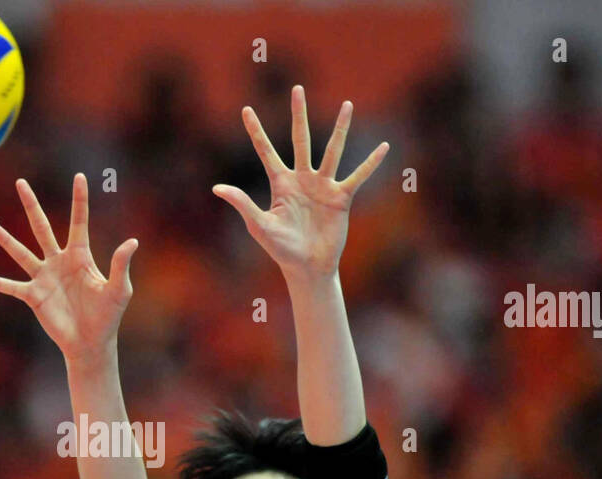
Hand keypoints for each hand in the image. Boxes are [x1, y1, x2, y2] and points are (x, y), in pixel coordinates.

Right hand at [0, 174, 137, 364]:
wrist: (90, 343)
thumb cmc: (108, 316)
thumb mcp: (119, 290)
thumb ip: (120, 265)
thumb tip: (132, 241)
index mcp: (80, 256)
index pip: (79, 222)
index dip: (80, 199)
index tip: (79, 176)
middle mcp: (59, 261)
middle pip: (42, 227)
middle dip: (31, 205)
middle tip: (20, 183)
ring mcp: (44, 278)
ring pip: (21, 253)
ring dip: (5, 239)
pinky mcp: (34, 296)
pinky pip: (11, 287)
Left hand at [214, 87, 387, 277]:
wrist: (307, 267)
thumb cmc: (281, 249)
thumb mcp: (259, 225)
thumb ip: (242, 203)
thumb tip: (217, 187)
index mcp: (280, 183)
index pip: (265, 151)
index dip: (255, 131)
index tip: (245, 109)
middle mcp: (302, 179)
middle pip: (300, 139)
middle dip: (297, 115)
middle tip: (297, 89)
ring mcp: (323, 186)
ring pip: (332, 151)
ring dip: (340, 129)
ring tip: (347, 105)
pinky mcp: (341, 197)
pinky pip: (358, 176)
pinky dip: (371, 163)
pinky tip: (384, 147)